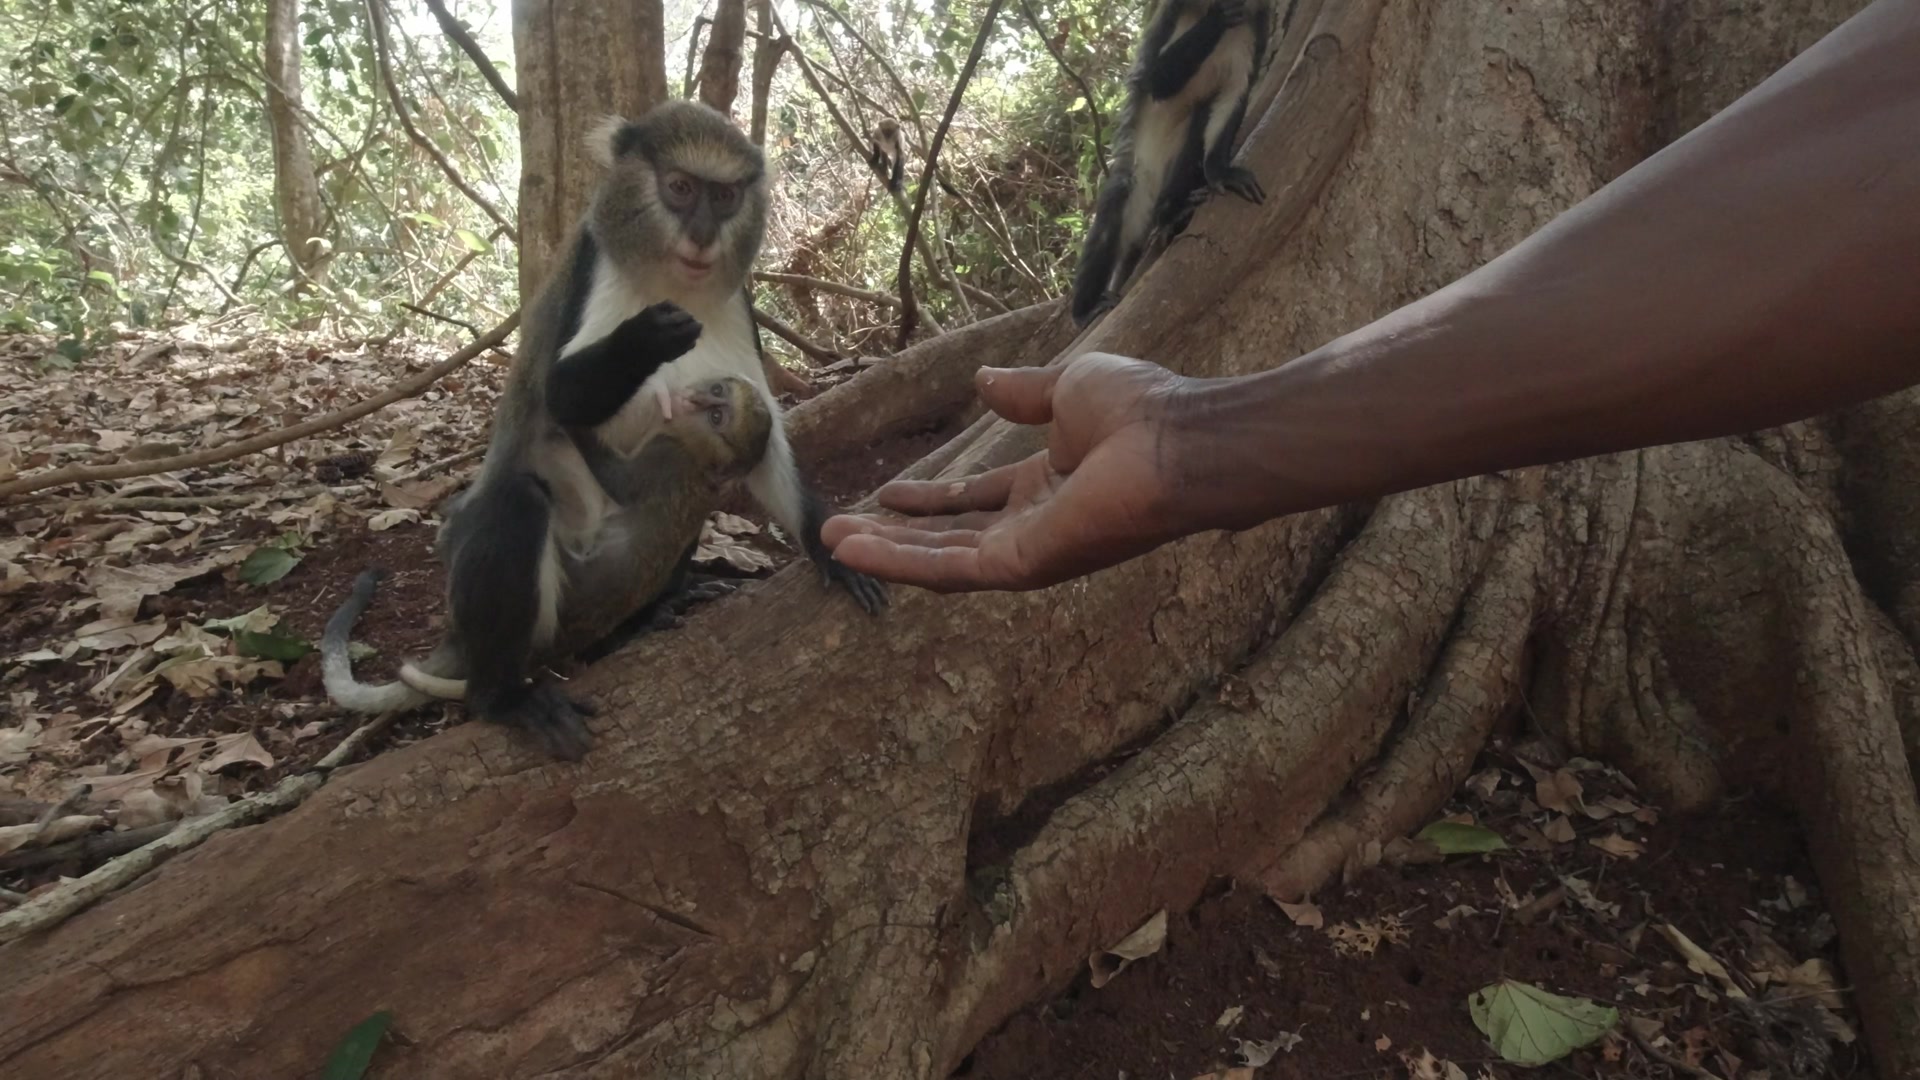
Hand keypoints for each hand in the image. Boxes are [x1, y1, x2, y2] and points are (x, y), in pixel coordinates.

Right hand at [821, 352, 1196, 591]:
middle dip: (896, 534)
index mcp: (1049, 485)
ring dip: (886, 551)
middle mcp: (1037, 524)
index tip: (887, 490)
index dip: (930, 497)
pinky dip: (899, 562)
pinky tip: (856, 552)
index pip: (976, 500)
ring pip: (942, 559)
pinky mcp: (1023, 566)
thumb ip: (1023, 393)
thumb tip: (984, 381)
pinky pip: (950, 568)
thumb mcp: (1067, 388)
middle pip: (951, 537)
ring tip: (833, 543)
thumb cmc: (1139, 411)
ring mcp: (1030, 551)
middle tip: (840, 528)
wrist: (1174, 442)